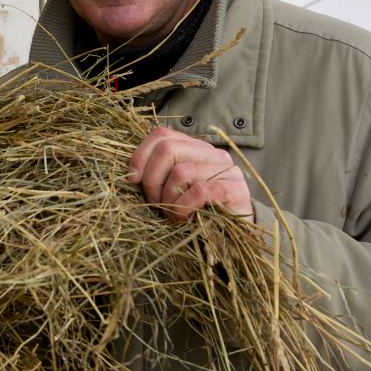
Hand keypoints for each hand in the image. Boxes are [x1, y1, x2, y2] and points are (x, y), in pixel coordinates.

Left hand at [128, 126, 252, 221]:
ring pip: (180, 172)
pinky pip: (198, 190)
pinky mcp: (234, 188)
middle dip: (152, 180)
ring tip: (171, 216)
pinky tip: (184, 219)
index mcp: (195, 148)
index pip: (163, 135)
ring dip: (168, 200)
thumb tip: (132, 174)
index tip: (133, 179)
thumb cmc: (199, 212)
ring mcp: (225, 169)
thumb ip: (161, 175)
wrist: (237, 235)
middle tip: (154, 203)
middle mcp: (211, 153)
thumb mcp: (176, 190)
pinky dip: (183, 207)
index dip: (141, 154)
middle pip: (167, 149)